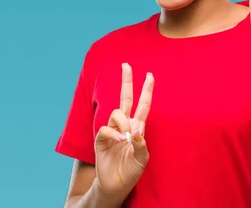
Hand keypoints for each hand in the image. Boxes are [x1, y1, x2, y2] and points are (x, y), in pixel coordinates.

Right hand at [94, 63, 153, 198]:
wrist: (117, 185)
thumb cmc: (131, 171)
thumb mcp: (143, 159)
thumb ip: (142, 145)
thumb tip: (136, 131)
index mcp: (137, 127)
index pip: (142, 105)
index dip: (146, 90)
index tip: (150, 75)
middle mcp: (125, 125)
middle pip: (126, 98)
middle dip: (126, 81)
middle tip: (126, 65)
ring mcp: (112, 130)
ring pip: (117, 113)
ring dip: (124, 121)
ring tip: (127, 136)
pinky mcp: (101, 139)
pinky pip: (106, 128)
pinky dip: (114, 132)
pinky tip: (120, 139)